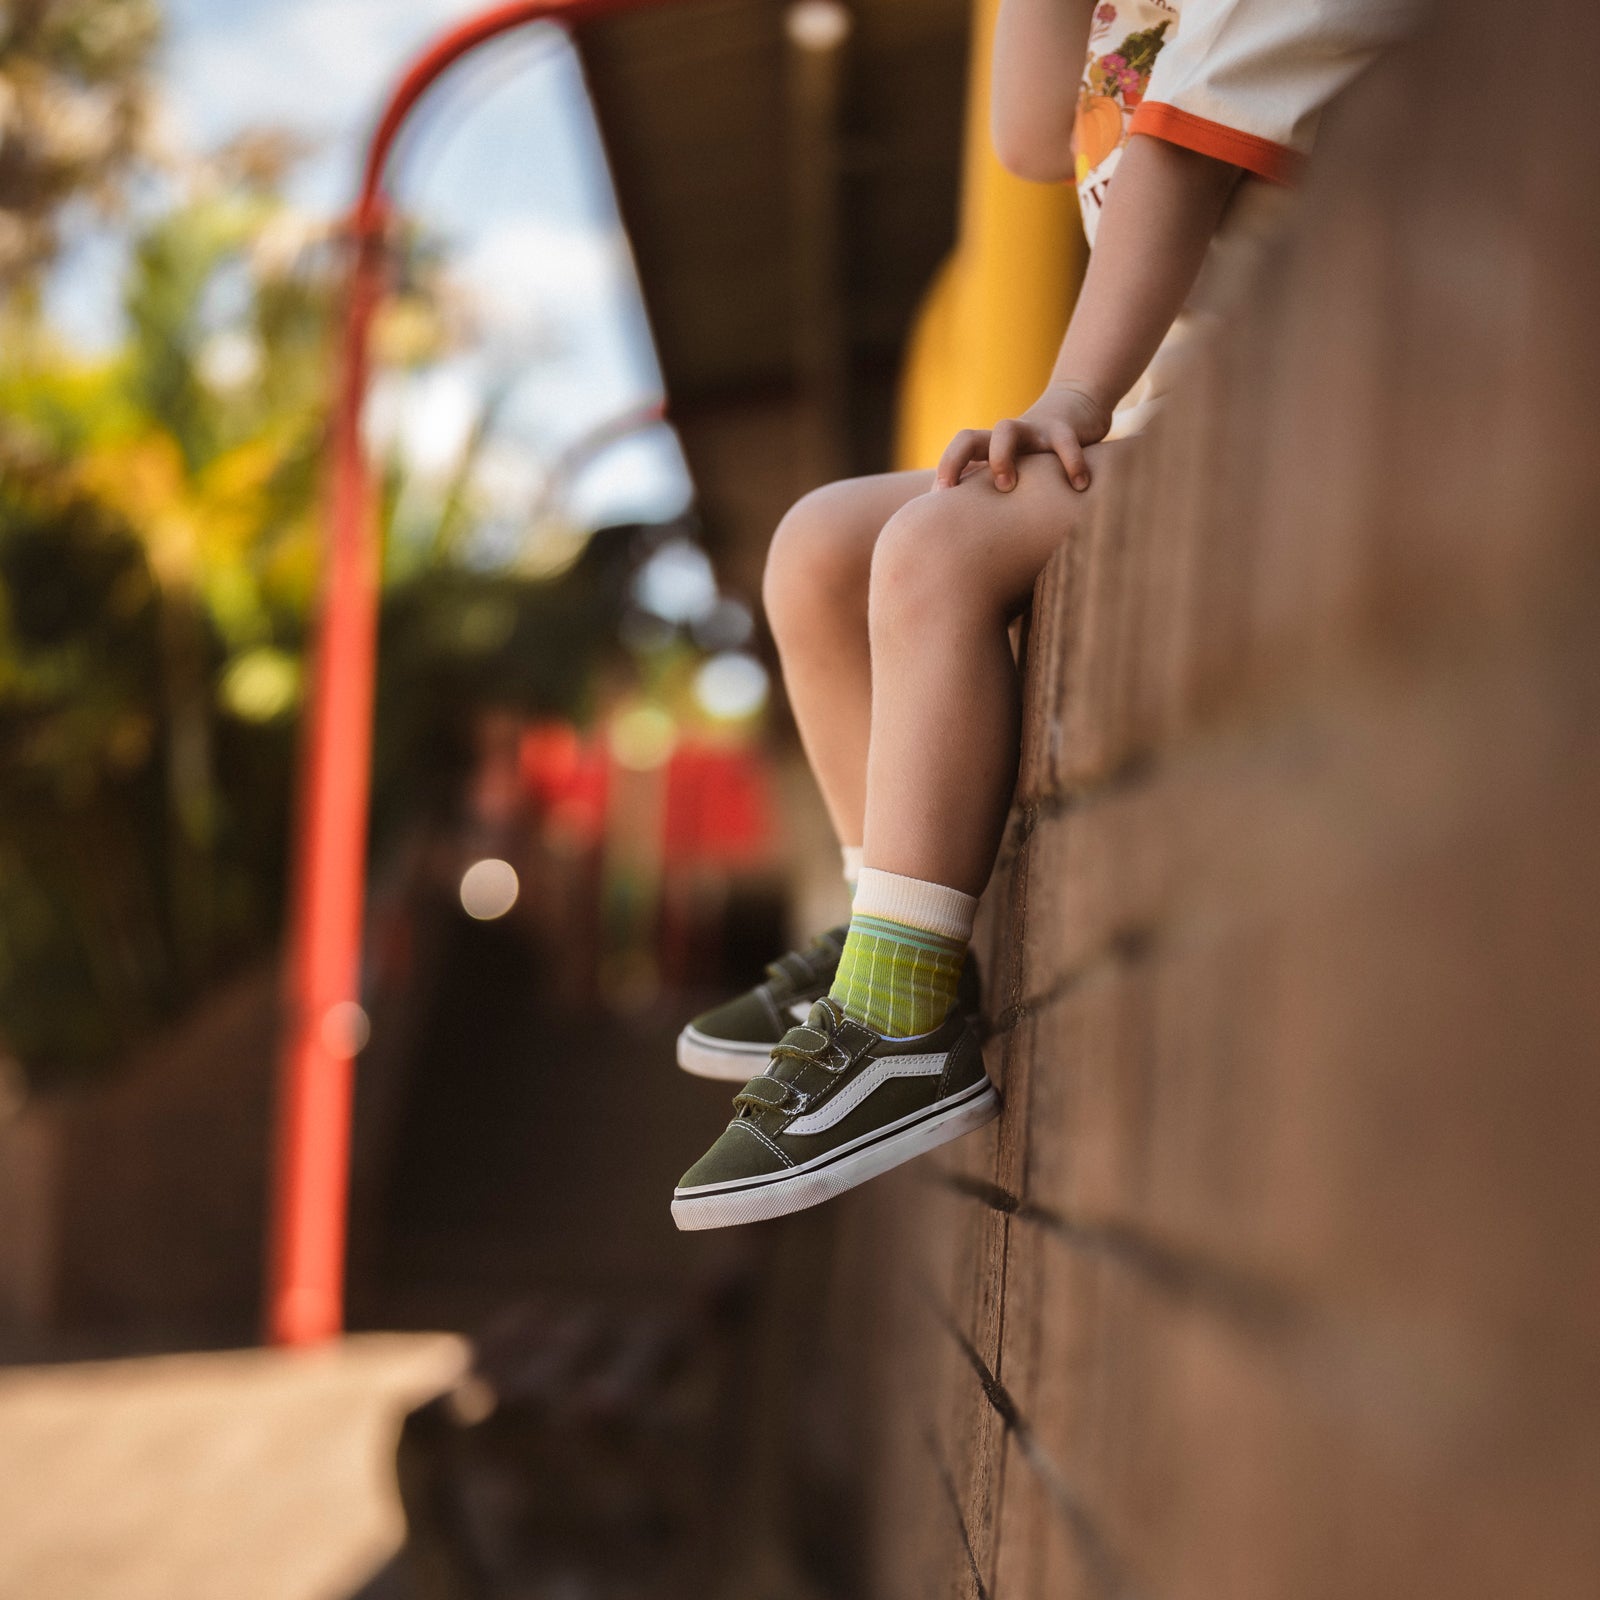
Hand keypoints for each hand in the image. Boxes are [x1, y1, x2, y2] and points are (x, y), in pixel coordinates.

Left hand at [935, 382, 1112, 493]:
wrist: (1076, 409)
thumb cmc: (1039, 456)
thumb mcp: (1015, 472)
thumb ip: (994, 497)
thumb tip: (971, 539)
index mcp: (988, 449)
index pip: (956, 453)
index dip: (946, 469)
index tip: (939, 497)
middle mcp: (1004, 438)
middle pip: (969, 438)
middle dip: (958, 461)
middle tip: (953, 496)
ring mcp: (1032, 430)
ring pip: (1006, 430)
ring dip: (1000, 457)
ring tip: (1010, 487)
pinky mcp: (1064, 429)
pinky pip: (1064, 442)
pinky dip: (1072, 462)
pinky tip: (1080, 487)